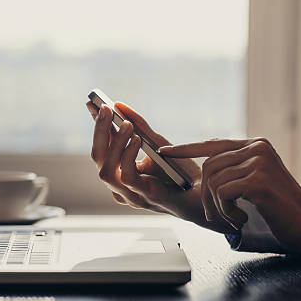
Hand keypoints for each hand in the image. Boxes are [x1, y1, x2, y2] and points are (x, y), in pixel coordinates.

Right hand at [85, 101, 236, 234]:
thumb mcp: (157, 143)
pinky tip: (137, 139)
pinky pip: (128, 177)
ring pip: (106, 171)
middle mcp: (121, 184)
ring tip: (126, 124)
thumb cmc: (181, 172)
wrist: (207, 193)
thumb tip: (119, 105)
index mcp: (120, 171)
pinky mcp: (147, 197)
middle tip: (106, 109)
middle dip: (100, 131)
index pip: (101, 146)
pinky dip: (129, 156)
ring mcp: (131, 194)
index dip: (96, 125)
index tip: (93, 103)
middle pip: (97, 158)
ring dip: (114, 144)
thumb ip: (139, 126)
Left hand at [159, 138, 300, 256]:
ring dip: (218, 206)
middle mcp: (256, 147)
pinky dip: (227, 211)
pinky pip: (222, 194)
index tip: (164, 152)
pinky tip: (243, 218)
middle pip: (209, 167)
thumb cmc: (279, 207)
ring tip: (235, 216)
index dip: (185, 149)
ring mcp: (258, 161)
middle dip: (205, 195)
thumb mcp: (255, 179)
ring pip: (213, 181)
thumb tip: (204, 168)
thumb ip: (234, 168)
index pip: (212, 144)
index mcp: (254, 145)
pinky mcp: (258, 179)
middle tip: (215, 214)